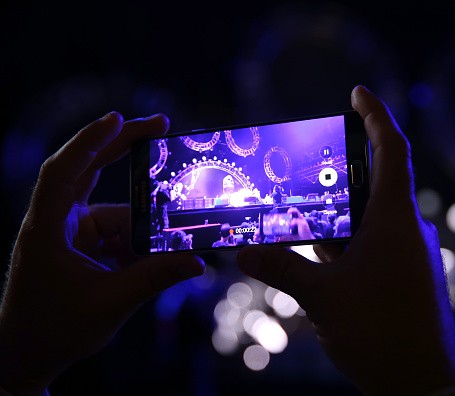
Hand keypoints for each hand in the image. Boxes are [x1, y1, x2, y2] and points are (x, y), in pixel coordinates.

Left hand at [0, 112, 204, 394]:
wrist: (27, 353)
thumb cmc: (54, 329)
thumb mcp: (109, 304)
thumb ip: (154, 278)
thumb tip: (196, 261)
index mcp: (48, 229)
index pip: (62, 172)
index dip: (89, 141)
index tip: (120, 118)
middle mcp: (55, 220)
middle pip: (89, 169)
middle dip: (124, 147)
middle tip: (161, 126)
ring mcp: (68, 230)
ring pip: (114, 210)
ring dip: (140, 225)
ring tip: (163, 248)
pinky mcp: (81, 243)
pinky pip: (116, 231)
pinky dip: (135, 242)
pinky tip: (146, 262)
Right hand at [237, 85, 454, 394]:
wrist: (422, 385)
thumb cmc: (381, 334)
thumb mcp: (322, 297)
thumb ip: (282, 267)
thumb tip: (244, 251)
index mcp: (395, 220)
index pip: (391, 150)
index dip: (375, 115)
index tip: (357, 92)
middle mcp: (406, 230)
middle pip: (372, 182)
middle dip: (338, 170)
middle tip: (302, 162)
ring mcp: (406, 254)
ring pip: (367, 219)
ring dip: (334, 214)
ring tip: (296, 209)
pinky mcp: (403, 276)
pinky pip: (370, 245)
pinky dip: (342, 242)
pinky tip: (313, 252)